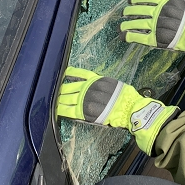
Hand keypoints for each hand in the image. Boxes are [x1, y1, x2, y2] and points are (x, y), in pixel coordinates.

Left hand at [57, 66, 178, 154]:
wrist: (128, 108)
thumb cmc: (124, 97)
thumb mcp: (113, 84)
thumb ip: (102, 83)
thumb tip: (95, 83)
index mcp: (96, 80)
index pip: (79, 74)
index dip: (70, 73)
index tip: (65, 73)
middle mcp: (89, 88)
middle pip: (70, 86)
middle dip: (63, 88)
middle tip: (59, 90)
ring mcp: (86, 99)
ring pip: (67, 97)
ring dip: (60, 98)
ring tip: (56, 99)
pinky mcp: (85, 111)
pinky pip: (70, 110)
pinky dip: (62, 109)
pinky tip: (57, 109)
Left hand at [119, 0, 184, 71]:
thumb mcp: (183, 4)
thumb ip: (170, 4)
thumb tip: (161, 4)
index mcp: (164, 2)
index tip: (130, 0)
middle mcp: (158, 12)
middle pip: (137, 10)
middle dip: (128, 12)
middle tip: (124, 14)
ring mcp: (156, 26)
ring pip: (135, 24)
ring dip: (125, 25)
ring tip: (120, 27)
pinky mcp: (155, 39)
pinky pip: (138, 37)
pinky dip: (129, 36)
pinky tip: (123, 36)